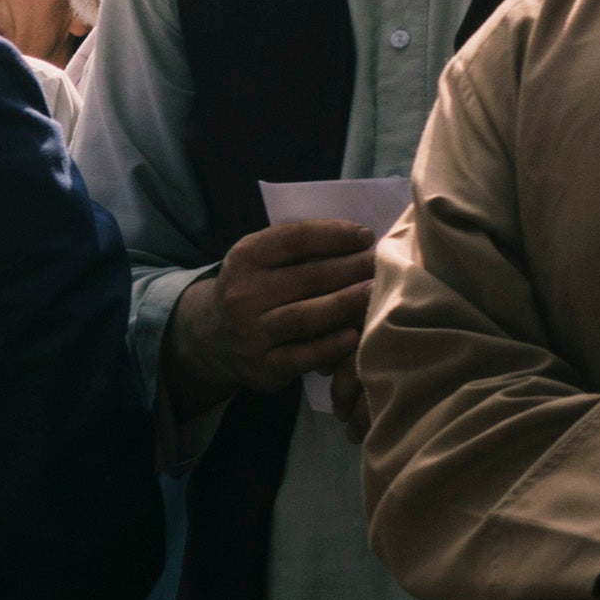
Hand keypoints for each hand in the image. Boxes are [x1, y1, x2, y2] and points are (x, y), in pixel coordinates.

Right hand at [167, 218, 382, 405]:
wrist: (213, 336)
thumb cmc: (256, 289)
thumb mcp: (262, 260)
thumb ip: (299, 250)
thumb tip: (360, 240)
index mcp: (244, 258)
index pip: (294, 239)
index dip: (334, 235)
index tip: (366, 236)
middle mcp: (243, 294)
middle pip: (308, 277)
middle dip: (353, 268)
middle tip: (386, 264)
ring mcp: (251, 331)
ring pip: (305, 316)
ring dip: (346, 304)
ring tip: (377, 292)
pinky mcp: (263, 364)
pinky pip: (302, 356)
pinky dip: (330, 347)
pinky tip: (354, 335)